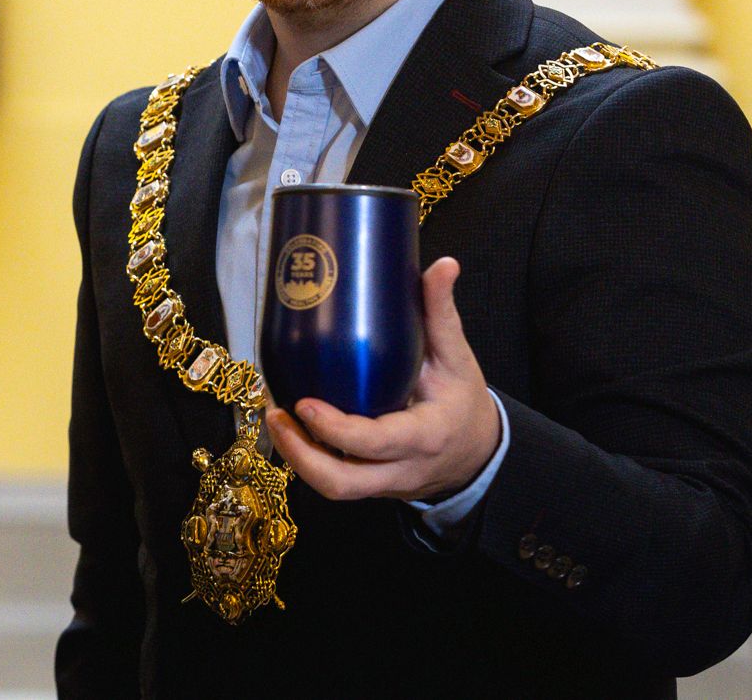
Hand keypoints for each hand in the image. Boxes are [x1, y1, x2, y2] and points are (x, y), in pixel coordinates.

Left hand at [264, 256, 499, 502]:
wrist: (478, 451)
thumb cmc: (463, 400)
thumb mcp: (459, 358)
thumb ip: (442, 312)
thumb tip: (443, 264)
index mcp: (423, 436)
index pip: (375, 443)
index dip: (336, 430)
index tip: (305, 403)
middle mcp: (399, 468)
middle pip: (342, 484)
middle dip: (300, 455)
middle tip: (276, 413)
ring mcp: (382, 483)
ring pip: (332, 488)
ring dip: (296, 457)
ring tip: (274, 416)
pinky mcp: (368, 484)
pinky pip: (333, 479)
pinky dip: (306, 457)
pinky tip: (288, 424)